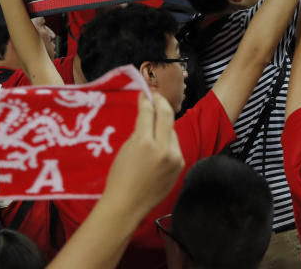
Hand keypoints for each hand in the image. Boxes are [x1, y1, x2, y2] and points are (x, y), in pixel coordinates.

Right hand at [103, 93, 183, 216]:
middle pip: (167, 116)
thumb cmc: (120, 177)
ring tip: (154, 127)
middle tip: (156, 97)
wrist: (127, 205)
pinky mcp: (180, 165)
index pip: (149, 113)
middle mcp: (163, 149)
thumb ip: (139, 130)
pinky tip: (159, 147)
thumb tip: (148, 112)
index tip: (146, 94)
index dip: (147, 100)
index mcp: (144, 143)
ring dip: (165, 127)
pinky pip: (175, 147)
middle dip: (162, 103)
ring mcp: (175, 158)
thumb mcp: (125, 149)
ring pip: (172, 132)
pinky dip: (168, 143)